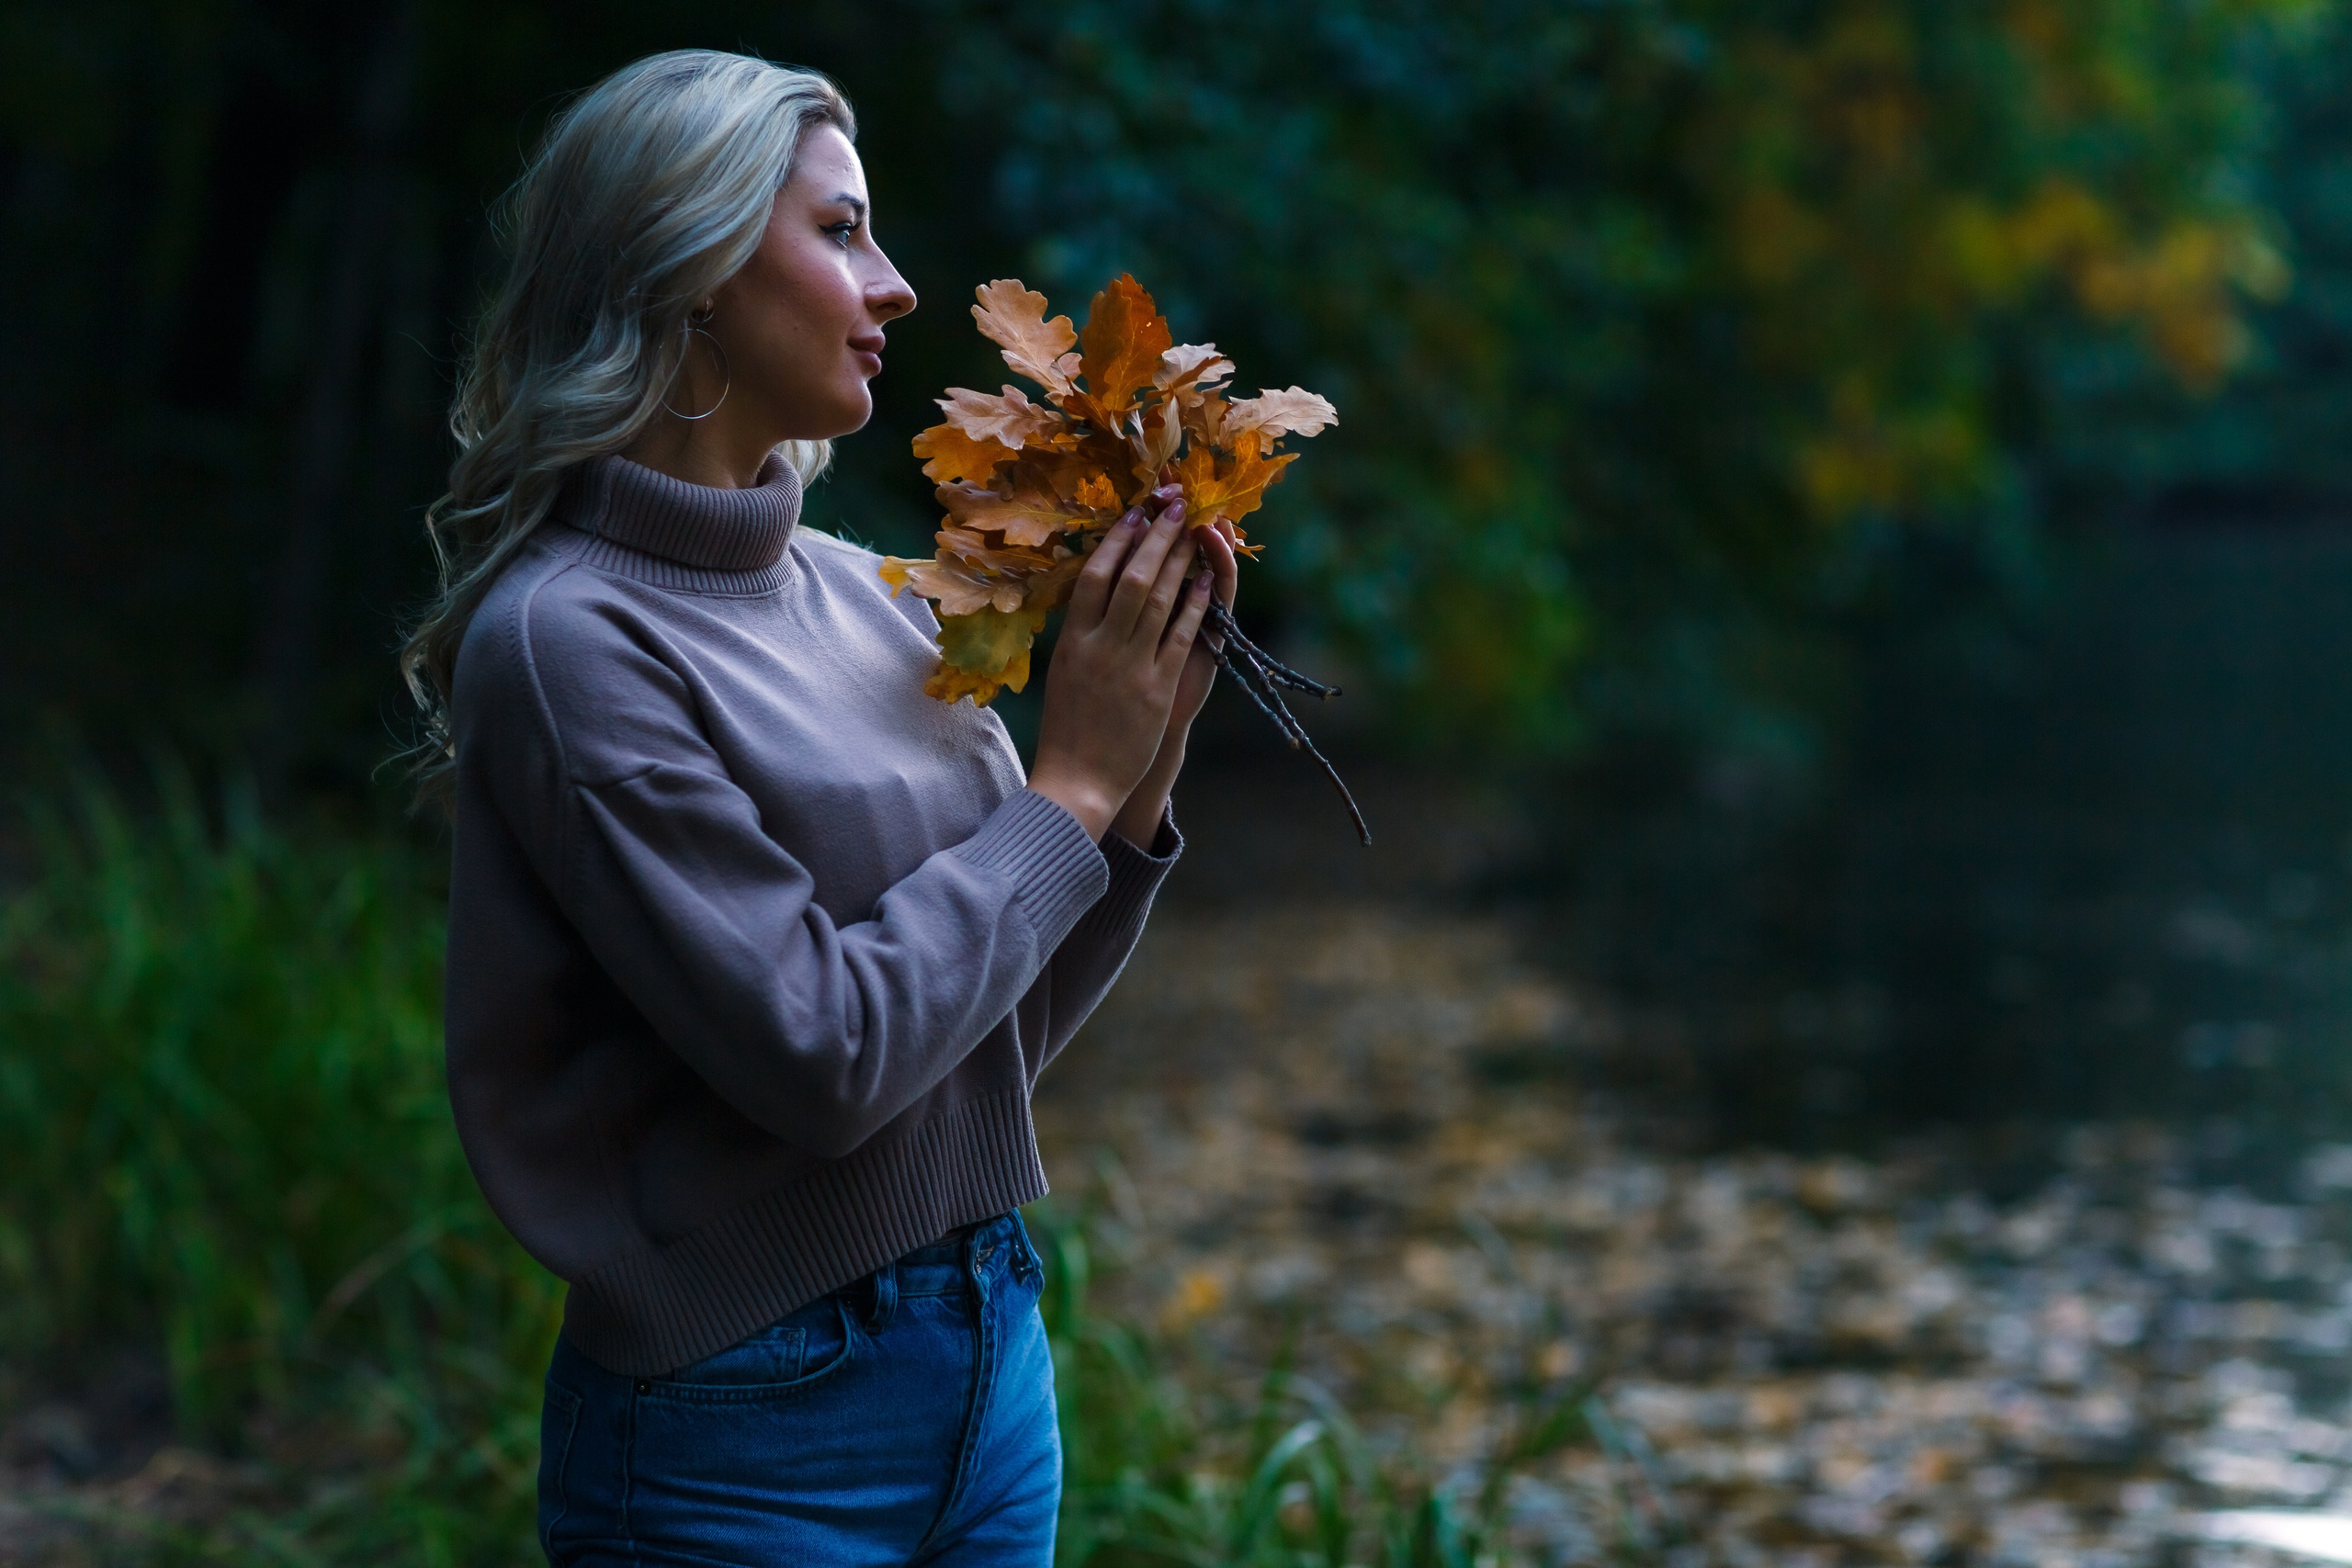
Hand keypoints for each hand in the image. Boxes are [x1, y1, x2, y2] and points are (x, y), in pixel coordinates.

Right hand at [1027, 493, 1216, 841]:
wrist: (1076, 782)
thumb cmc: (1068, 729)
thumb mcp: (1064, 675)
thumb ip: (1079, 637)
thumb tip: (1090, 597)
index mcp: (1071, 642)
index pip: (1094, 577)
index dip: (1117, 541)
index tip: (1135, 513)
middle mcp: (1099, 647)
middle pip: (1130, 578)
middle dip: (1156, 538)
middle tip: (1174, 506)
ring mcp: (1130, 666)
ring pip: (1157, 600)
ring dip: (1179, 561)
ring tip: (1194, 531)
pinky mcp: (1157, 688)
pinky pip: (1180, 636)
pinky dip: (1194, 605)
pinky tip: (1206, 581)